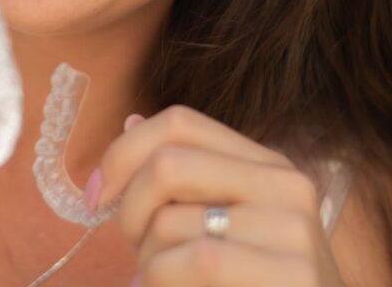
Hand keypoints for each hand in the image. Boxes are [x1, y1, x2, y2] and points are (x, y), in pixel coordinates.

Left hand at [90, 106, 344, 286]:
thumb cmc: (256, 283)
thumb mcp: (226, 223)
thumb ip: (184, 178)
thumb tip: (131, 121)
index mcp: (266, 163)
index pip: (180, 121)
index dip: (124, 151)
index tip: (97, 194)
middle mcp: (285, 185)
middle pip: (169, 163)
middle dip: (130, 207)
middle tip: (132, 245)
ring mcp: (293, 231)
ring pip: (173, 222)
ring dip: (147, 260)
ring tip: (158, 279)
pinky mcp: (292, 275)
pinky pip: (195, 261)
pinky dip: (159, 280)